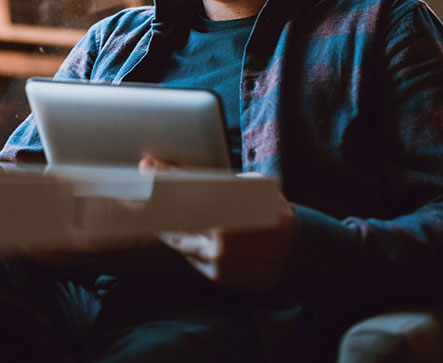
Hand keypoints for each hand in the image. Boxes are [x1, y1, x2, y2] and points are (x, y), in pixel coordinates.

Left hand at [139, 156, 297, 292]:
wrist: (302, 251)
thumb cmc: (274, 212)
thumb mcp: (252, 186)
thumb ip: (220, 183)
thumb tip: (184, 173)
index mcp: (229, 204)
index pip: (186, 186)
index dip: (163, 175)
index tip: (147, 166)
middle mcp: (220, 233)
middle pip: (175, 214)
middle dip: (156, 201)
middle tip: (141, 192)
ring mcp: (218, 257)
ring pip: (178, 240)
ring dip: (165, 226)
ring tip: (156, 214)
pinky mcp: (218, 275)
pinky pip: (191, 258)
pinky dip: (184, 245)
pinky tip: (177, 234)